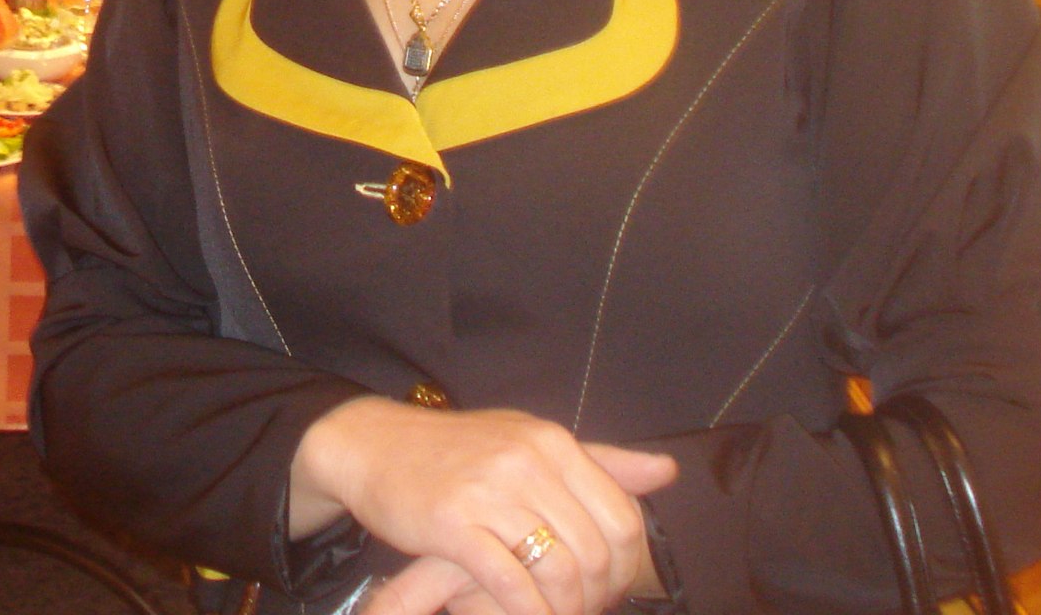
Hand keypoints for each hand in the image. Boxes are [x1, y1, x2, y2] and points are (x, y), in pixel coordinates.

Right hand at [293, 398, 673, 614]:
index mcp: (551, 442)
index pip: (623, 516)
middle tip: (583, 609)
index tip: (609, 587)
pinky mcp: (453, 524)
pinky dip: (529, 613)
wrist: (374, 445)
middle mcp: (526, 462)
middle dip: (598, 595)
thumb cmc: (458, 452)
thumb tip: (665, 472)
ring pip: (559, 570)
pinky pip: (510, 583)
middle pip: (596, 550)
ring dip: (566, 609)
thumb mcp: (528, 443)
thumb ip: (599, 461)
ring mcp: (489, 492)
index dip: (626, 566)